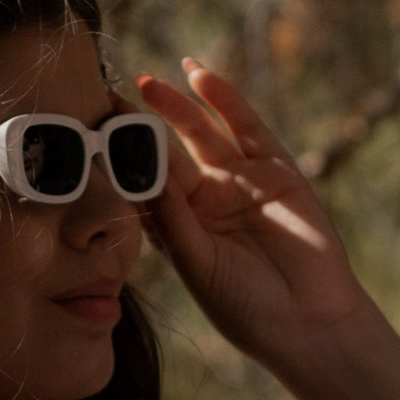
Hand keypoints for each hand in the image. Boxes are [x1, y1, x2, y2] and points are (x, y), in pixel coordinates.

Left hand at [136, 63, 370, 362]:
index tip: (91, 134)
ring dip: (177, 105)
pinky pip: (246, 128)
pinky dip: (225, 100)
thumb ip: (173, 218)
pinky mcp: (277, 170)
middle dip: (141, 125)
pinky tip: (200, 77)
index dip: (120, 159)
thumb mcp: (199, 263)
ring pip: (202, 133)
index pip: (144, 183)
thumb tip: (144, 172)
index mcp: (180, 228)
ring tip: (147, 81)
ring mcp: (242, 183)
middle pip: (168, 152)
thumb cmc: (246, 306)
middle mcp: (208, 201)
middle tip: (110, 97)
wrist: (308, 322)